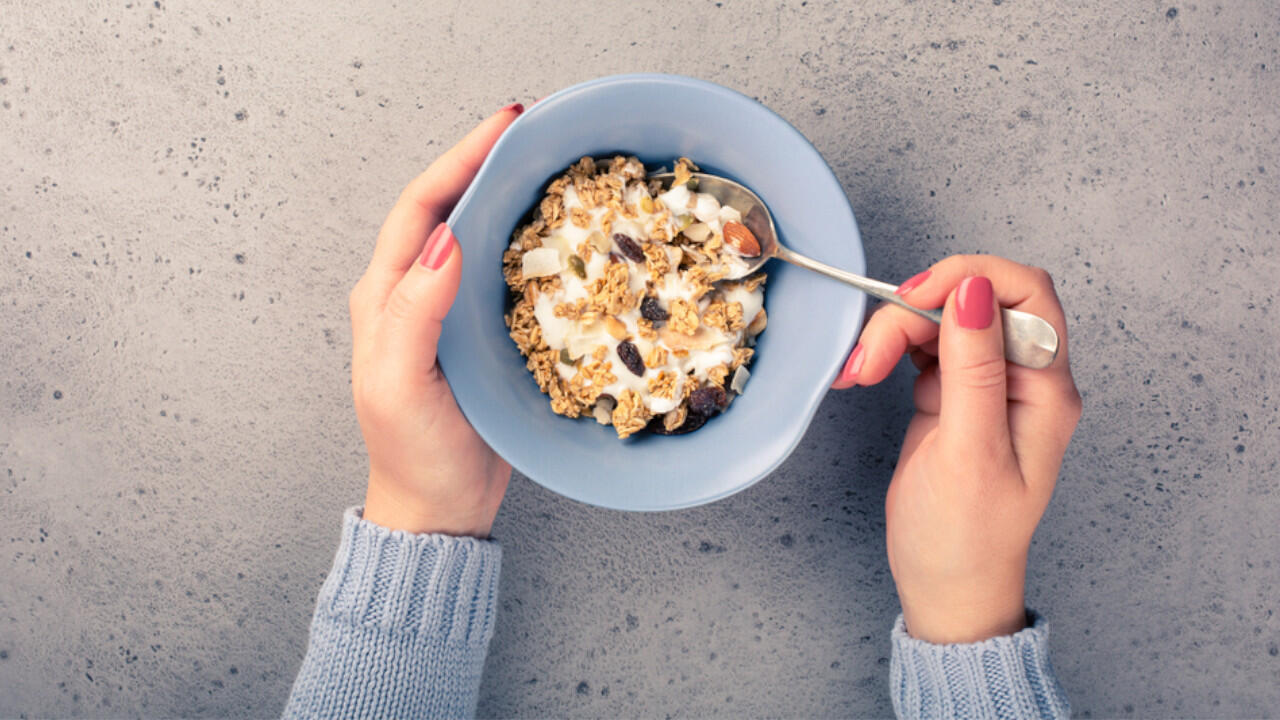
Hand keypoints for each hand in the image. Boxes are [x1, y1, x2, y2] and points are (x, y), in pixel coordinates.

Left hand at [348, 105, 522, 536]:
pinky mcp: (482, 334)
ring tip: (553, 164)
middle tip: (537, 130)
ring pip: (479, 235)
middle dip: (487, 161)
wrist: (438, 509)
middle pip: (449, 207)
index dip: (459, 160)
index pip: (421, 208)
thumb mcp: (400, 386)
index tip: (504, 126)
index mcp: (386, 296)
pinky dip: (531, 243)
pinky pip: (506, 272)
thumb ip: (414, 314)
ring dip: (510, 195)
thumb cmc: (413, 454)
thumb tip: (446, 240)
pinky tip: (562, 233)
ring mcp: (451, 312)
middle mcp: (415, 293)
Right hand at [833, 256, 1081, 642]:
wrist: (945, 585)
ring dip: (892, 333)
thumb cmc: (966, 537)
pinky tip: (863, 372)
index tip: (919, 296)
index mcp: (1047, 390)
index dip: (973, 278)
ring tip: (859, 371)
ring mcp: (985, 384)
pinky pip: (920, 345)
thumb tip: (974, 290)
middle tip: (873, 351)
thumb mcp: (969, 452)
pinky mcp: (951, 393)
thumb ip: (974, 368)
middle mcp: (1022, 379)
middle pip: (974, 299)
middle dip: (917, 311)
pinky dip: (886, 350)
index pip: (1027, 294)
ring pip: (940, 319)